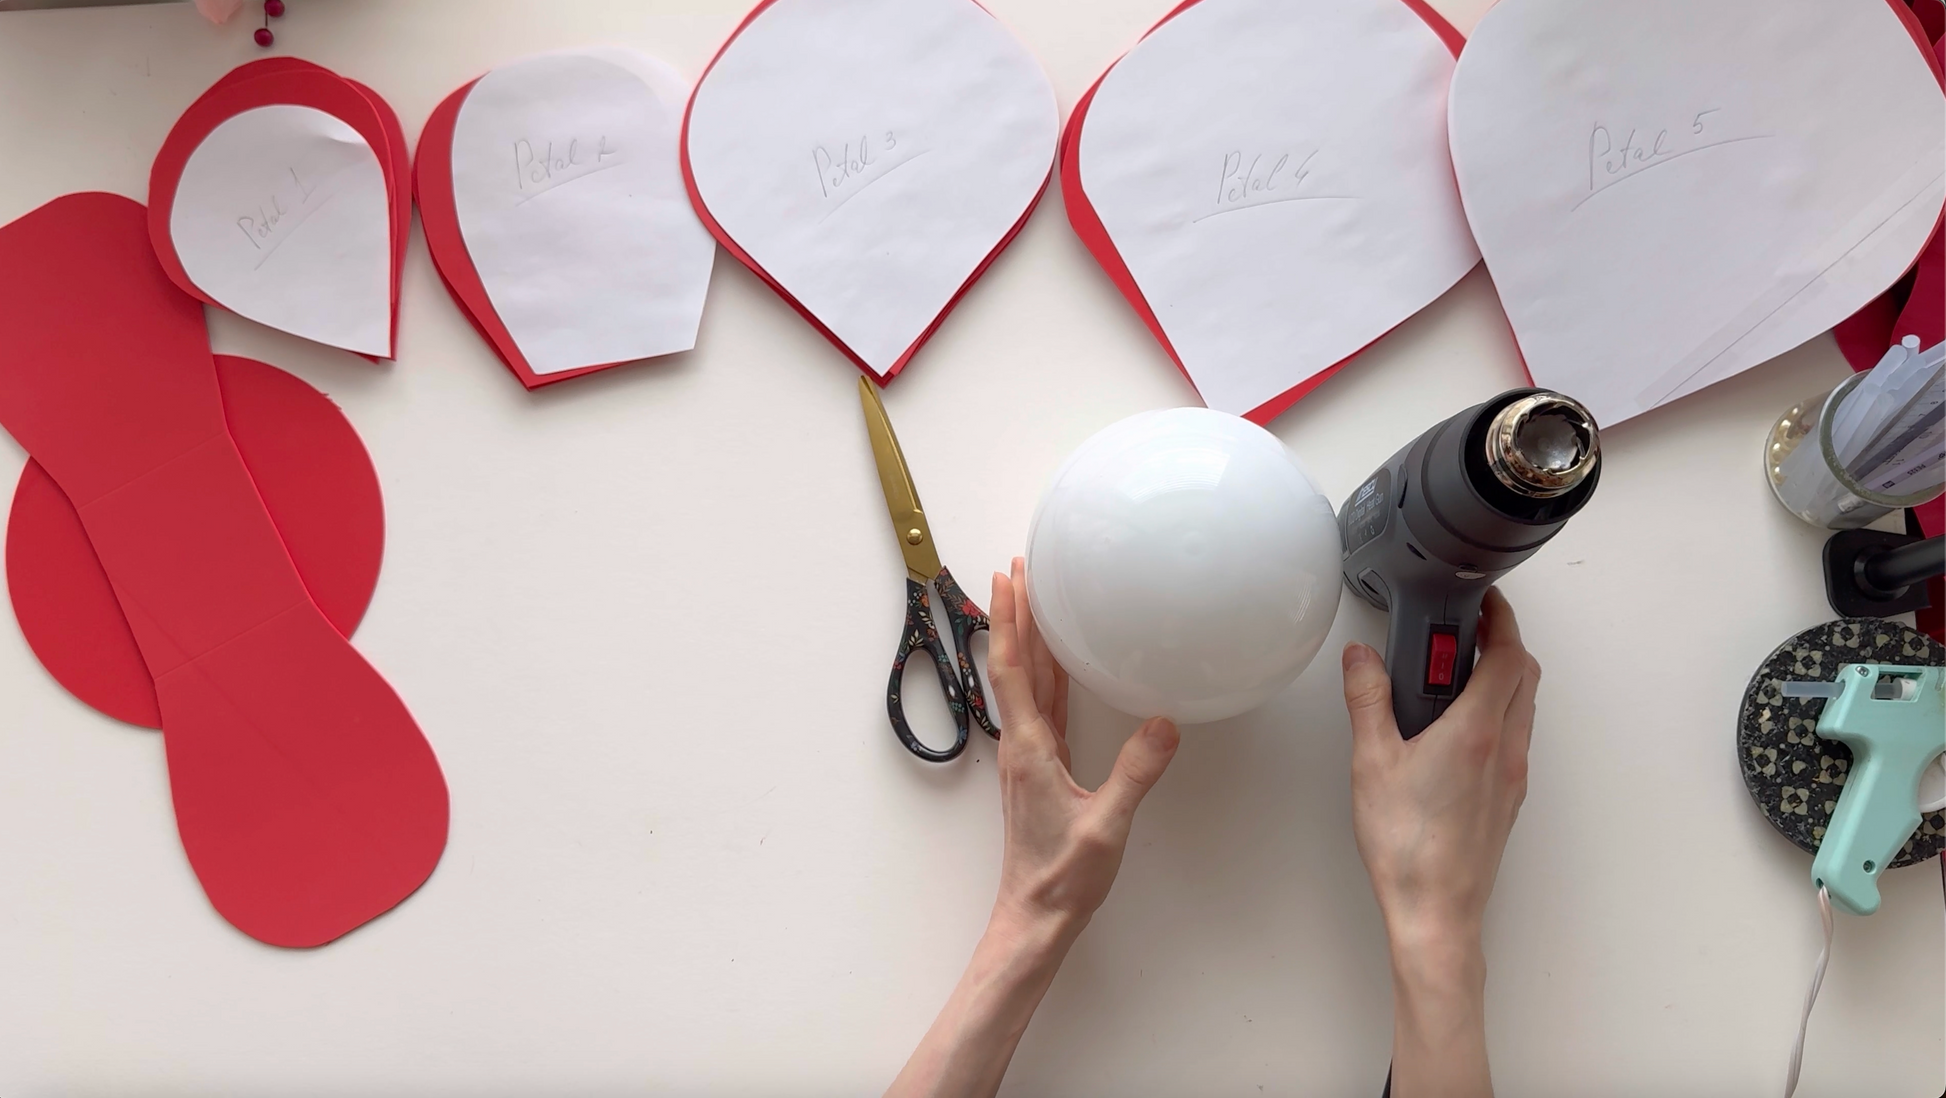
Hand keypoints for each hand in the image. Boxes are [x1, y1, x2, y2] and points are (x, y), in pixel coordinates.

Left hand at [988, 556, 1180, 933]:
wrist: (1036, 916)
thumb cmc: (1062, 877)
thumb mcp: (1107, 823)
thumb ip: (1136, 773)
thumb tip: (1165, 723)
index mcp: (1028, 748)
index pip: (1012, 669)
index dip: (1009, 620)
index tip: (1010, 579)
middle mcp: (1021, 744)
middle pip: (1015, 665)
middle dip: (1017, 615)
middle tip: (1022, 569)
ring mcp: (1029, 757)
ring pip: (1027, 685)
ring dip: (1029, 641)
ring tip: (1036, 601)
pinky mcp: (1041, 770)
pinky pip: (1043, 709)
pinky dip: (1048, 677)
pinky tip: (1060, 664)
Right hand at [1341, 587, 1538, 1097]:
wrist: (1436, 912)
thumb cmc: (1408, 847)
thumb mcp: (1372, 762)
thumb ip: (1368, 701)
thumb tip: (1362, 658)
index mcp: (1478, 730)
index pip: (1508, 654)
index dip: (1501, 619)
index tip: (1484, 600)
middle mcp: (1506, 749)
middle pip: (1525, 676)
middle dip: (1503, 643)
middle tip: (1466, 630)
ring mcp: (1512, 777)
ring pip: (1522, 709)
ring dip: (1501, 679)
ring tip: (1452, 675)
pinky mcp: (1507, 801)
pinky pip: (1513, 739)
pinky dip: (1496, 714)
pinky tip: (1454, 728)